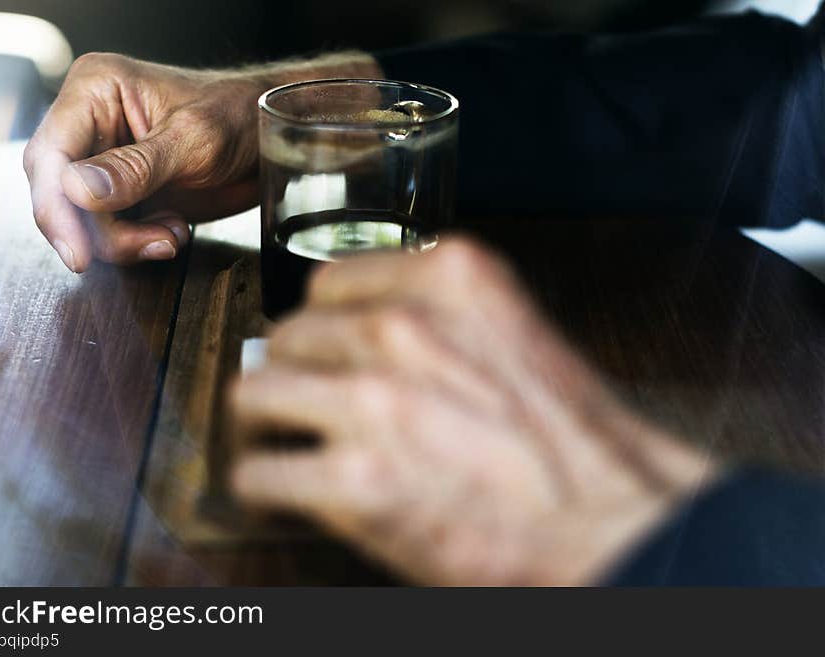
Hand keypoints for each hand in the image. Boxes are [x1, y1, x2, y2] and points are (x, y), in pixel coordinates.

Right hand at [24, 52, 380, 270]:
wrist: (273, 138)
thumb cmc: (241, 117)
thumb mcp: (192, 141)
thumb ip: (136, 168)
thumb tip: (76, 190)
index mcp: (95, 92)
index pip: (50, 155)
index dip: (56, 209)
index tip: (78, 252)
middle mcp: (91, 124)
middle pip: (60, 194)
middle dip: (101, 232)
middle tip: (151, 245)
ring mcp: (106, 161)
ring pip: (84, 220)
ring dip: (125, 241)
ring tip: (173, 234)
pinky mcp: (125, 192)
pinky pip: (111, 230)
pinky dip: (139, 243)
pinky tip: (173, 232)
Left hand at [227, 238, 719, 584]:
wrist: (612, 521)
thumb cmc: (570, 439)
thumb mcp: (509, 331)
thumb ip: (436, 317)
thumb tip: (356, 331)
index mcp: (451, 276)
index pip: (329, 282)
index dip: (322, 324)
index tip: (323, 350)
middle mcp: (403, 326)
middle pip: (289, 335)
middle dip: (294, 371)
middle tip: (303, 404)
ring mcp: (374, 400)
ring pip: (255, 393)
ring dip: (264, 423)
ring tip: (280, 445)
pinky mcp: (357, 480)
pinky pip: (257, 473)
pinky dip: (263, 487)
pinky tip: (285, 495)